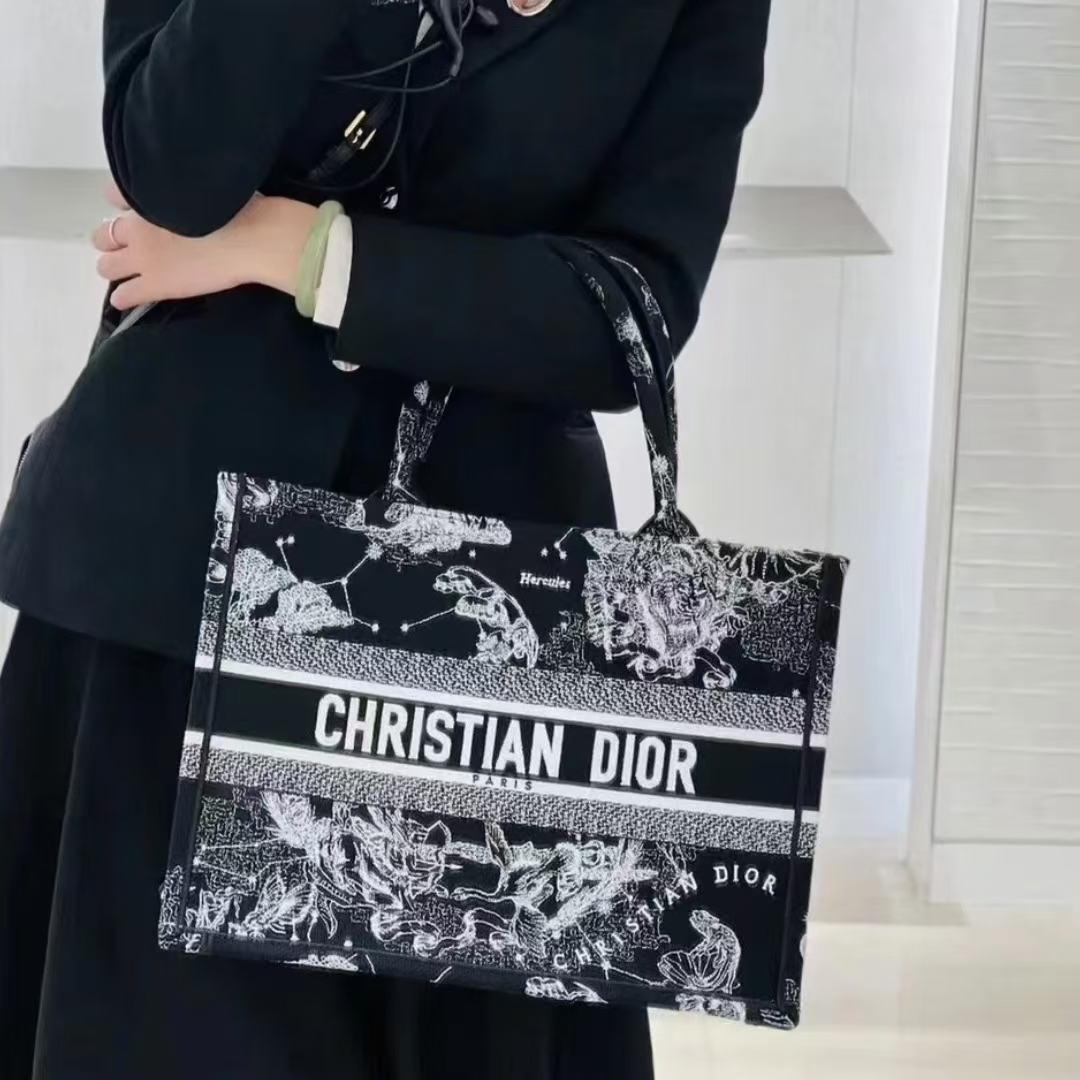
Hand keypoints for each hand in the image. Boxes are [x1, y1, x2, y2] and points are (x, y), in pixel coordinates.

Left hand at [93, 182, 316, 308]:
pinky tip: (128, 298)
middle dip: (113, 240)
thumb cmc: (240, 208)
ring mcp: (144, 259)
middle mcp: (138, 227)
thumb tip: (189, 192)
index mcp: (150, 197)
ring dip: (114, 267)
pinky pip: (123, 295)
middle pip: (104, 234)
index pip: (114, 195)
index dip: (123, 205)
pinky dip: (123, 297)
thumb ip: (186, 188)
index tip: (135, 210)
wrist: (250, 237)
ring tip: (130, 273)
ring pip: (106, 265)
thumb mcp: (207, 184)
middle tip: (132, 248)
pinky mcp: (155, 285)